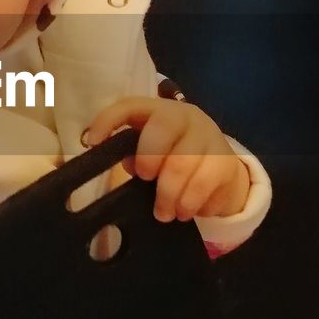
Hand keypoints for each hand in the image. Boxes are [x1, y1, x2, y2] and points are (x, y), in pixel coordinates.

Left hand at [85, 96, 249, 221]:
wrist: (221, 167)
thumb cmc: (174, 157)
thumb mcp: (152, 152)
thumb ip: (135, 155)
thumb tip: (128, 164)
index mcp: (158, 111)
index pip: (130, 105)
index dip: (108, 120)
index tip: (92, 143)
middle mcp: (185, 116)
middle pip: (163, 127)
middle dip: (149, 157)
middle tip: (145, 178)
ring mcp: (209, 137)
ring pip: (183, 163)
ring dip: (168, 194)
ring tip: (164, 212)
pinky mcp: (226, 162)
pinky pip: (204, 185)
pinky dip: (190, 203)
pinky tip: (184, 211)